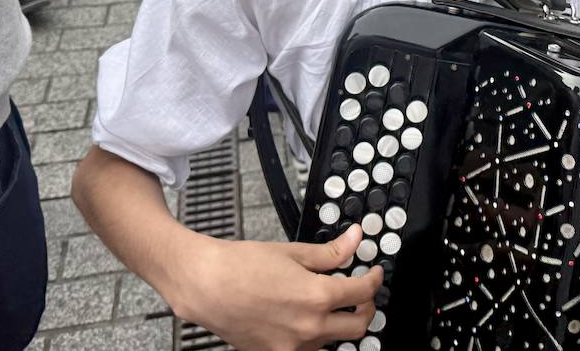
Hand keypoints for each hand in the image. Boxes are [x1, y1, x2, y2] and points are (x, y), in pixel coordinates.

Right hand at [173, 225, 381, 350]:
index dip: (374, 280)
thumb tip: (355, 240)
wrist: (204, 285)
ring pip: (333, 342)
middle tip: (361, 293)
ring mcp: (291, 347)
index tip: (374, 274)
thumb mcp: (292, 252)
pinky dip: (314, 338)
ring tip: (331, 305)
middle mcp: (308, 328)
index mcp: (316, 298)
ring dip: (339, 325)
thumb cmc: (240, 266)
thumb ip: (330, 252)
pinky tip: (306, 319)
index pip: (362, 293)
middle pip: (357, 328)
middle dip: (366, 309)